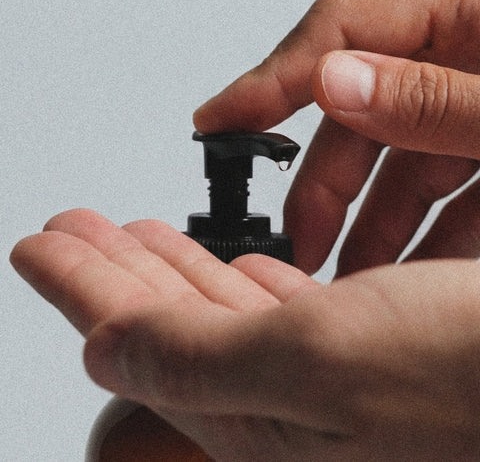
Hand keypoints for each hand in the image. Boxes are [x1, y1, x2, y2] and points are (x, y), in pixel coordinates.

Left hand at [11, 209, 479, 459]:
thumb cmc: (470, 372)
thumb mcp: (324, 365)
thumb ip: (202, 362)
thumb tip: (102, 351)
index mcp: (259, 406)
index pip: (134, 335)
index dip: (77, 286)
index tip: (35, 247)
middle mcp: (283, 392)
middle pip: (166, 317)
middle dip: (109, 268)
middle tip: (66, 231)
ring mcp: (319, 364)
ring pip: (214, 305)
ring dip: (167, 266)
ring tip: (128, 235)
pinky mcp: (357, 338)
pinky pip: (273, 305)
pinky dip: (238, 278)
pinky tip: (231, 266)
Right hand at [194, 0, 479, 274]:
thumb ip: (432, 96)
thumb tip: (334, 83)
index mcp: (472, 5)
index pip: (342, 28)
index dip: (271, 77)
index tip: (218, 121)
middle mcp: (469, 49)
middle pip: (365, 110)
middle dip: (325, 184)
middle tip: (296, 241)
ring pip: (405, 158)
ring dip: (376, 221)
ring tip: (352, 273)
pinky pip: (452, 184)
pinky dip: (432, 229)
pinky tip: (413, 266)